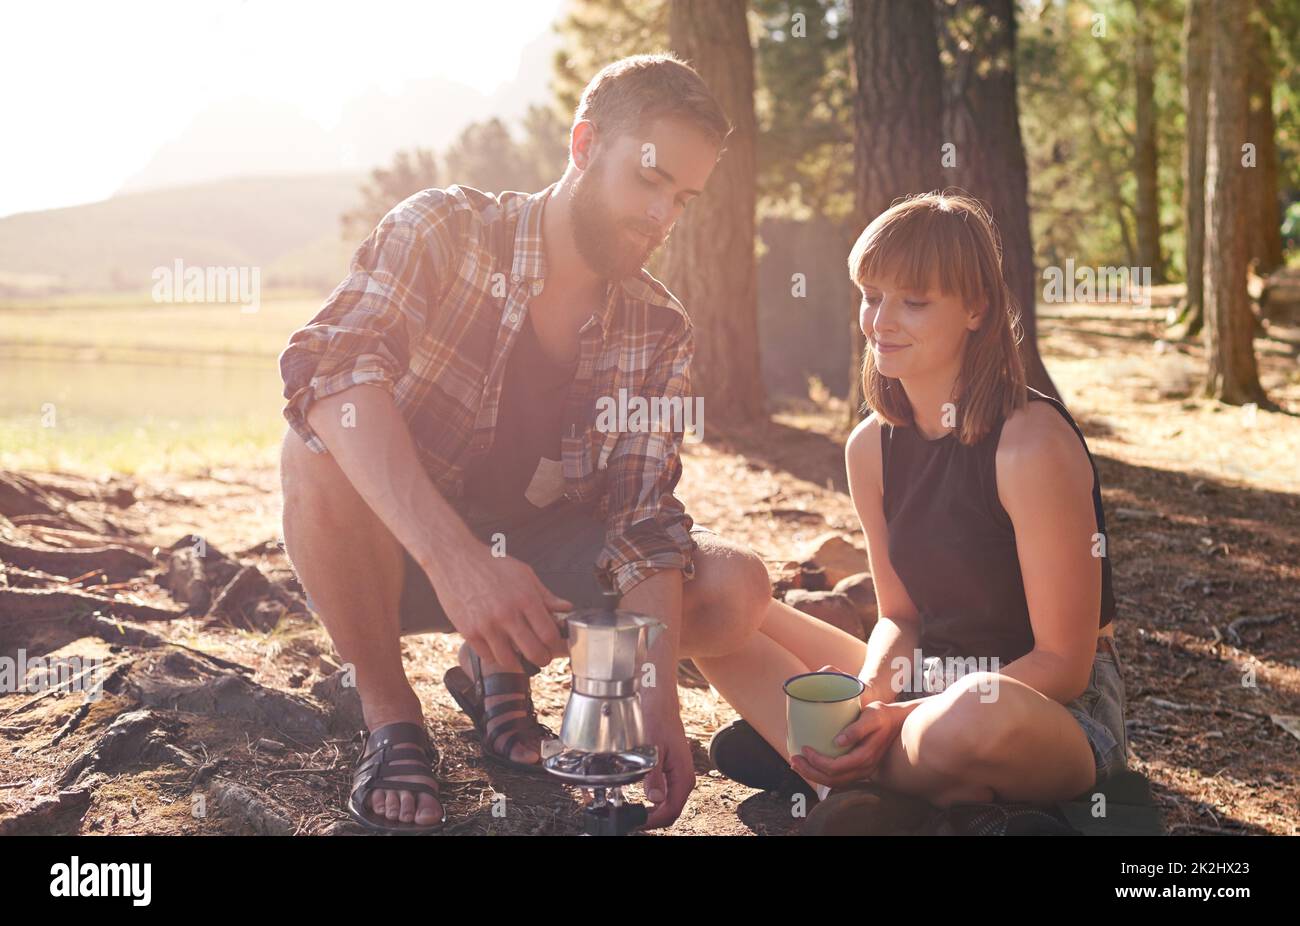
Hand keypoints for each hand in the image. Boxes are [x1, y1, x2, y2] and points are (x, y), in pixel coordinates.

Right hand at [429, 545, 570, 668]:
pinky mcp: (469, 631)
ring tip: (520, 656)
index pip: (549, 634)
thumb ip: (546, 595)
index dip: (555, 645)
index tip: (553, 646)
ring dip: (518, 662)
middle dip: (542, 659)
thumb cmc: (490, 564)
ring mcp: (487, 625)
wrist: (455, 559)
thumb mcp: (524, 574)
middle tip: (541, 657)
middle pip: (534, 652)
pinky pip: (488, 656)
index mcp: (525, 599)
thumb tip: (566, 608)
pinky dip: (496, 656)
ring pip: (509, 661)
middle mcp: (507, 614)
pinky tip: (499, 648)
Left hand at [640, 700, 695, 829]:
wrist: (659, 704)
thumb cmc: (657, 720)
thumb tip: (654, 798)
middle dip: (653, 819)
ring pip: (668, 804)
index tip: (637, 822)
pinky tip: (641, 800)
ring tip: (634, 812)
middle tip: (633, 819)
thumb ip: (653, 775)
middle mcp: (683, 778)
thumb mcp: (652, 748)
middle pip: (671, 811)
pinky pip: (666, 794)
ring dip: (653, 811)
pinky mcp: (671, 772)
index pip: (671, 811)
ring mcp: (678, 776)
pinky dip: (654, 802)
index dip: (654, 821)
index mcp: (683, 776)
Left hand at [789, 664, 905, 789]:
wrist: (897, 720)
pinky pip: (838, 778)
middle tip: (793, 759)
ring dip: (813, 776)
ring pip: (834, 782)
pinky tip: (811, 766)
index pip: (836, 767)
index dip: (817, 762)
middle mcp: (864, 769)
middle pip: (832, 780)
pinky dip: (822, 775)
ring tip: (797, 765)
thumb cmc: (882, 714)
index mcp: (865, 757)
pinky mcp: (859, 767)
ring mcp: (862, 771)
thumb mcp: (871, 716)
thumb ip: (857, 729)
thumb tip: (838, 741)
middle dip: (809, 772)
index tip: (804, 748)